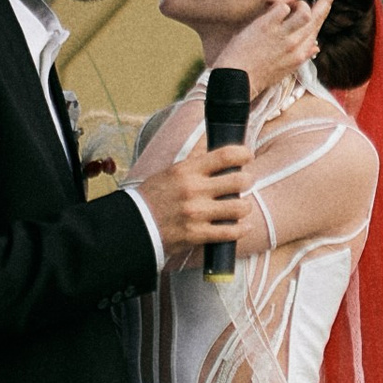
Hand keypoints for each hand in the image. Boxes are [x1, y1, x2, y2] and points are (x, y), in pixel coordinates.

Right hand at [140, 137, 248, 264]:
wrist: (135, 225)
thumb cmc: (154, 197)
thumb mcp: (172, 172)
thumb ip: (196, 162)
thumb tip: (216, 148)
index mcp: (187, 170)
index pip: (225, 155)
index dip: (242, 154)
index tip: (247, 156)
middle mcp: (194, 190)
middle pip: (239, 181)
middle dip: (247, 181)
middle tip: (245, 182)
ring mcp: (197, 213)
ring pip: (239, 208)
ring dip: (245, 207)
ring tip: (241, 206)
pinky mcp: (197, 234)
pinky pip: (230, 232)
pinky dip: (241, 229)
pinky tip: (242, 226)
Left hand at [218, 0, 335, 87]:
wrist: (237, 80)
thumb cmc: (258, 75)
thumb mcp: (285, 69)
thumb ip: (302, 56)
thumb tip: (316, 47)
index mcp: (300, 55)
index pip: (317, 30)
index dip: (324, 15)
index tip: (328, 2)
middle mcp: (296, 45)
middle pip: (317, 18)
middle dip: (327, 0)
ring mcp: (283, 36)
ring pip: (305, 12)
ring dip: (301, 4)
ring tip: (293, 5)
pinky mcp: (268, 27)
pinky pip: (282, 7)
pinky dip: (280, 6)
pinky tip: (273, 10)